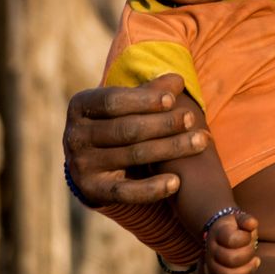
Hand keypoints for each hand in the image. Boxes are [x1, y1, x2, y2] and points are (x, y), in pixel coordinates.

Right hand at [63, 73, 209, 205]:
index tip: (172, 99)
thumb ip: (151, 91)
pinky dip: (151, 188)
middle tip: (192, 119)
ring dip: (170, 149)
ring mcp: (81, 166)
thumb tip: (178, 81)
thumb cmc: (118, 118)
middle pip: (126, 129)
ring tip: (200, 142)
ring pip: (132, 156)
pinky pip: (125, 192)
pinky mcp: (92, 191)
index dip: (144, 100)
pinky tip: (176, 182)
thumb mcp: (128, 101)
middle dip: (163, 123)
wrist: (94, 158)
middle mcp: (74, 136)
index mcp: (80, 105)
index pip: (113, 101)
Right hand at [204, 213, 259, 273]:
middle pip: (232, 259)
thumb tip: (252, 224)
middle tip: (253, 247)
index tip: (249, 234)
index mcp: (218, 233)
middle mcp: (212, 251)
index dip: (245, 238)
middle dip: (248, 254)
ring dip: (246, 270)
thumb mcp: (239, 218)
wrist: (219, 234)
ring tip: (255, 261)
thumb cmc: (234, 227)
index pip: (231, 239)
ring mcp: (212, 265)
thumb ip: (246, 220)